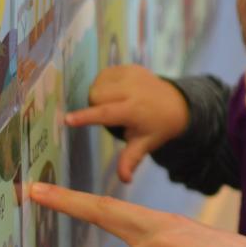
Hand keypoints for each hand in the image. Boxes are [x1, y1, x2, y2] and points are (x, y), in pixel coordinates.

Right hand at [65, 65, 189, 182]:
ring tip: (113, 105)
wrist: (177, 103)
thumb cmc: (157, 128)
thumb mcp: (145, 144)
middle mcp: (132, 89)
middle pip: (96, 96)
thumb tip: (125, 180)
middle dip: (95, 106)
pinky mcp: (130, 67)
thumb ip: (131, 160)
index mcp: (134, 110)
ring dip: (99, 95)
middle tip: (108, 116)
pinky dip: (105, 84)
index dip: (86, 116)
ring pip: (97, 84)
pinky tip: (116, 94)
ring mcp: (131, 74)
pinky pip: (104, 74)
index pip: (106, 112)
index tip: (67, 120)